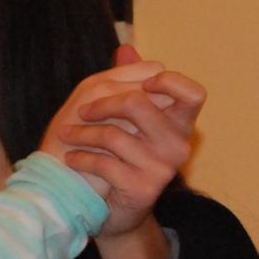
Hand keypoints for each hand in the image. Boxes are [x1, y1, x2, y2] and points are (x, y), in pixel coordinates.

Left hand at [50, 47, 203, 238]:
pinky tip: (71, 157)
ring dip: (81, 134)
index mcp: (180, 124)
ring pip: (113, 134)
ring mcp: (163, 169)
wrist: (110, 209)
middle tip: (81, 111)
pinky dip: (80, 157)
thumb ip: (127, 84)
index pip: (193, 94)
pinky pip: (104, 162)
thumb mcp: (123, 119)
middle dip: (102, 104)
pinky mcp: (143, 189)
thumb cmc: (117, 156)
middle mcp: (178, 146)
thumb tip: (125, 49)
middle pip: (139, 104)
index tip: (142, 84)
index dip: (169, 83)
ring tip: (65, 135)